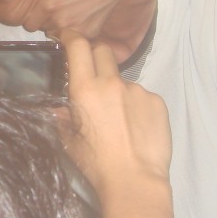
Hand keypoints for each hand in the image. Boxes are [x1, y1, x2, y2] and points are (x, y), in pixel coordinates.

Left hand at [21, 0, 133, 36]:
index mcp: (51, 4)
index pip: (29, 24)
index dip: (32, 15)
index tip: (39, 7)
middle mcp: (62, 21)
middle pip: (43, 29)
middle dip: (45, 20)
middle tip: (55, 5)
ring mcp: (79, 29)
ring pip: (58, 35)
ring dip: (59, 26)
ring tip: (68, 10)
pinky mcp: (92, 32)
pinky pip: (76, 37)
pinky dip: (76, 30)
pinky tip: (81, 15)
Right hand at [58, 30, 171, 202]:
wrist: (135, 181)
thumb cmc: (96, 164)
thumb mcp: (70, 143)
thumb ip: (62, 120)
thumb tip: (59, 110)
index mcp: (86, 89)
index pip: (79, 47)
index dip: (71, 36)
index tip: (67, 36)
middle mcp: (112, 83)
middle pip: (103, 51)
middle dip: (95, 56)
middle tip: (92, 75)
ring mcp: (138, 90)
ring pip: (123, 80)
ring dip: (118, 91)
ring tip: (119, 120)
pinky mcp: (157, 102)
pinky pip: (143, 96)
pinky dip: (137, 106)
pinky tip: (136, 128)